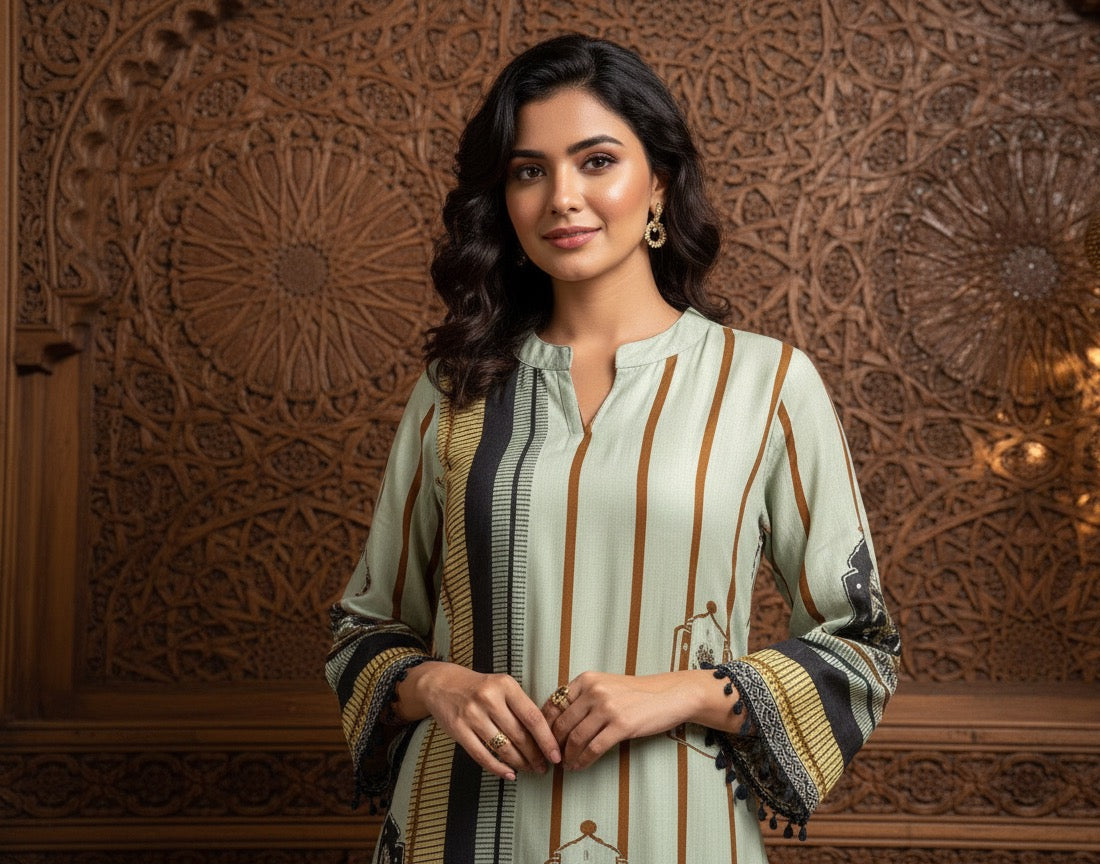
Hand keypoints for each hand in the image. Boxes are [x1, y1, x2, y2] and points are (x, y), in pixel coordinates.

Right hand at [396, 661, 560, 780]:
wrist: (441, 683)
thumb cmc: (478, 687)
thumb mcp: (502, 686)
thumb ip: (520, 706)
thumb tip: (544, 736)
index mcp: (505, 685)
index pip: (532, 717)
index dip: (546, 740)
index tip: (556, 755)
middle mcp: (489, 698)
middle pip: (519, 735)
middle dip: (535, 756)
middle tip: (543, 766)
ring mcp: (472, 714)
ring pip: (503, 748)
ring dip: (520, 763)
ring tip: (530, 769)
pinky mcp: (458, 729)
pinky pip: (482, 755)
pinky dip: (498, 768)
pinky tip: (509, 773)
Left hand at [541, 671, 705, 770]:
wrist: (669, 694)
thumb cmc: (637, 693)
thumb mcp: (606, 685)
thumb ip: (583, 697)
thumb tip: (559, 721)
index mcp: (587, 679)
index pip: (553, 703)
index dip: (544, 725)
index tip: (541, 739)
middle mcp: (594, 691)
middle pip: (561, 723)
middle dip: (552, 745)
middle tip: (550, 758)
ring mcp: (607, 707)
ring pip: (575, 738)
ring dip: (567, 756)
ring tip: (565, 765)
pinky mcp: (621, 725)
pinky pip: (594, 748)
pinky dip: (583, 761)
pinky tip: (580, 766)